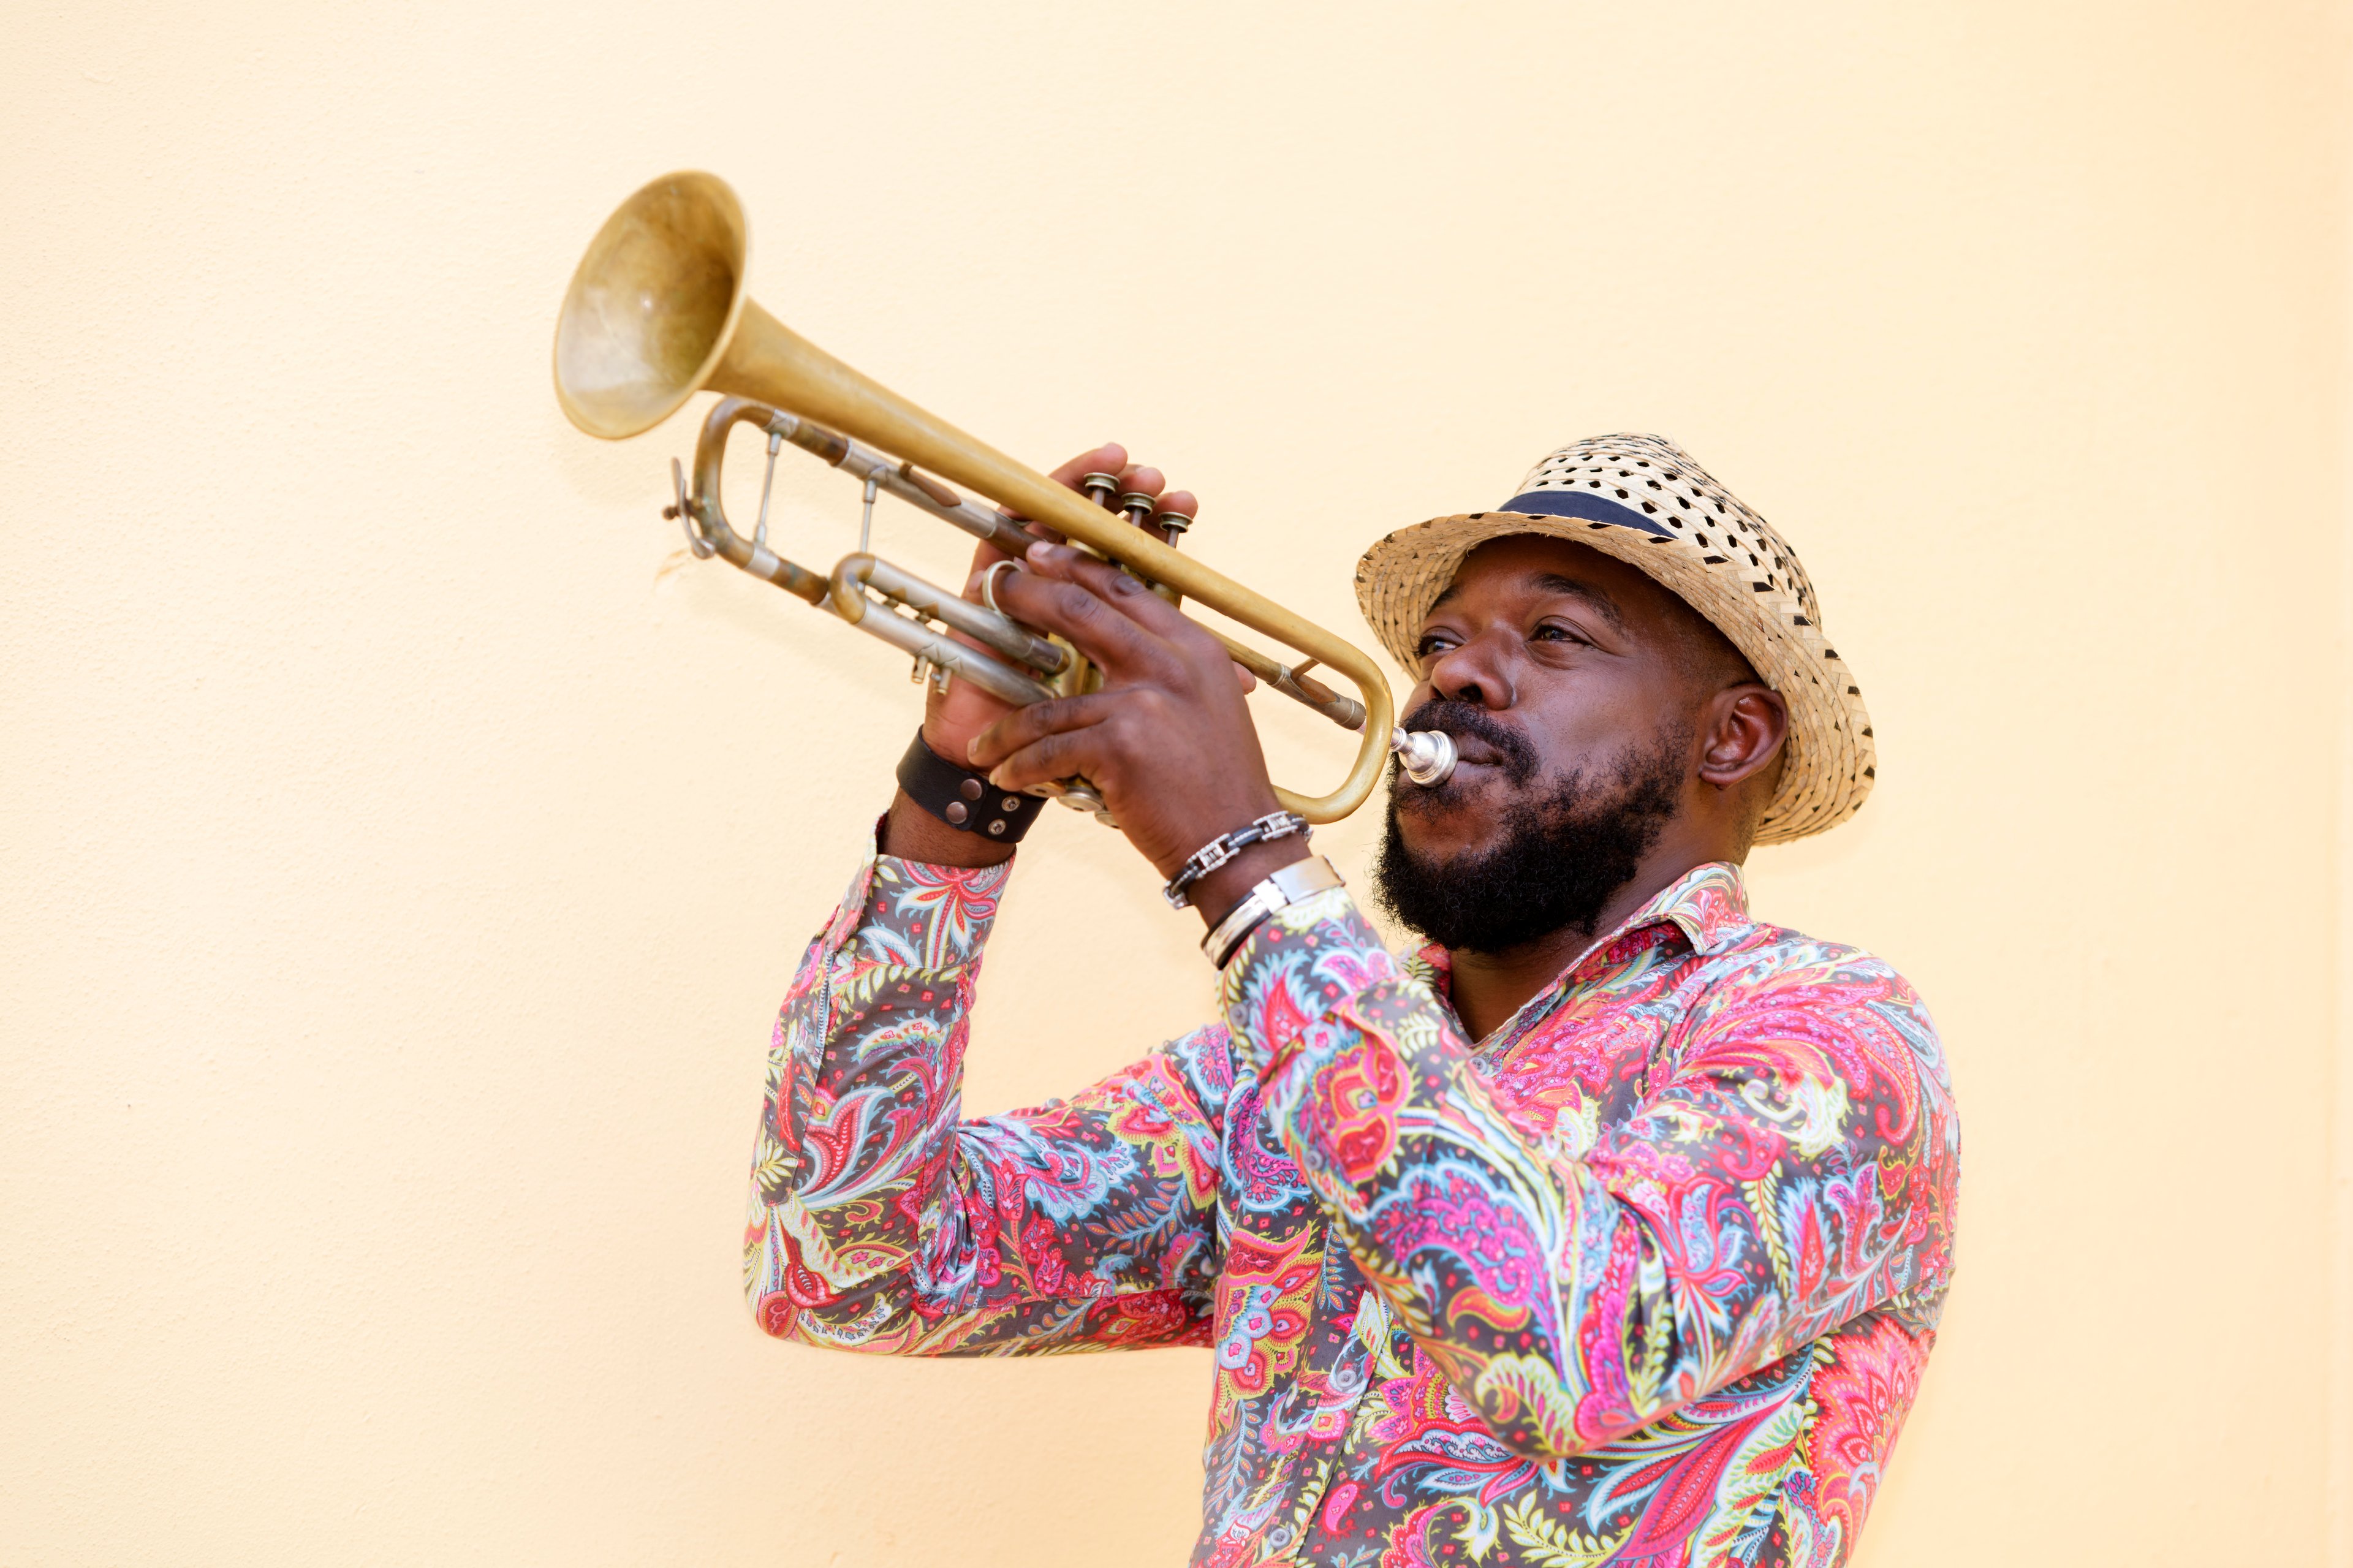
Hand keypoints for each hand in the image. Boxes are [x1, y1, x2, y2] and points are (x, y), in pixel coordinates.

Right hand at [881, 443, 1196, 869]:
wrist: (1005, 774)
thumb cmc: (1066, 742)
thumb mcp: (1129, 710)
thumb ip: (1174, 684)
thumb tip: (1248, 678)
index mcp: (1104, 617)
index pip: (1131, 557)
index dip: (1157, 529)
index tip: (1186, 505)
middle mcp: (1064, 598)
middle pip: (1096, 534)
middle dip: (1127, 502)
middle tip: (1156, 481)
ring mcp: (1024, 589)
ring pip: (1053, 523)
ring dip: (1083, 489)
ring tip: (1115, 463)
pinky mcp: (982, 589)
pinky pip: (1002, 536)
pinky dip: (1029, 510)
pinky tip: (1054, 493)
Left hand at [966, 542, 1308, 925]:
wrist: (1238, 842)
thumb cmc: (1218, 785)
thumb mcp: (1210, 707)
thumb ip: (1172, 672)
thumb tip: (1124, 648)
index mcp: (1194, 648)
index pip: (1127, 588)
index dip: (1077, 566)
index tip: (1040, 555)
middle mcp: (1172, 664)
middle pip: (1082, 611)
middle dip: (1028, 596)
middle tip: (994, 592)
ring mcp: (1145, 701)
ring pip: (1050, 702)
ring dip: (1008, 729)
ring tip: (985, 746)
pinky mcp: (1121, 744)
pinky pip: (1049, 748)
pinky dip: (1021, 766)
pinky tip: (1007, 778)